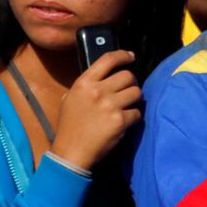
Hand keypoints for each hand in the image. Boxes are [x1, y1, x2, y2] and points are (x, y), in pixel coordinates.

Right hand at [47, 50, 141, 169]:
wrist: (72, 151)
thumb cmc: (70, 125)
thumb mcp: (70, 97)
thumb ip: (87, 85)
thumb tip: (105, 75)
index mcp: (84, 82)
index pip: (108, 59)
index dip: (123, 55)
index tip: (130, 56)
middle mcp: (98, 91)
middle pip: (127, 76)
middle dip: (131, 82)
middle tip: (128, 88)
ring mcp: (110, 106)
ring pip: (136, 92)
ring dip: (134, 98)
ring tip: (128, 104)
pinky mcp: (120, 121)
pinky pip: (137, 112)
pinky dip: (134, 116)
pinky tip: (126, 121)